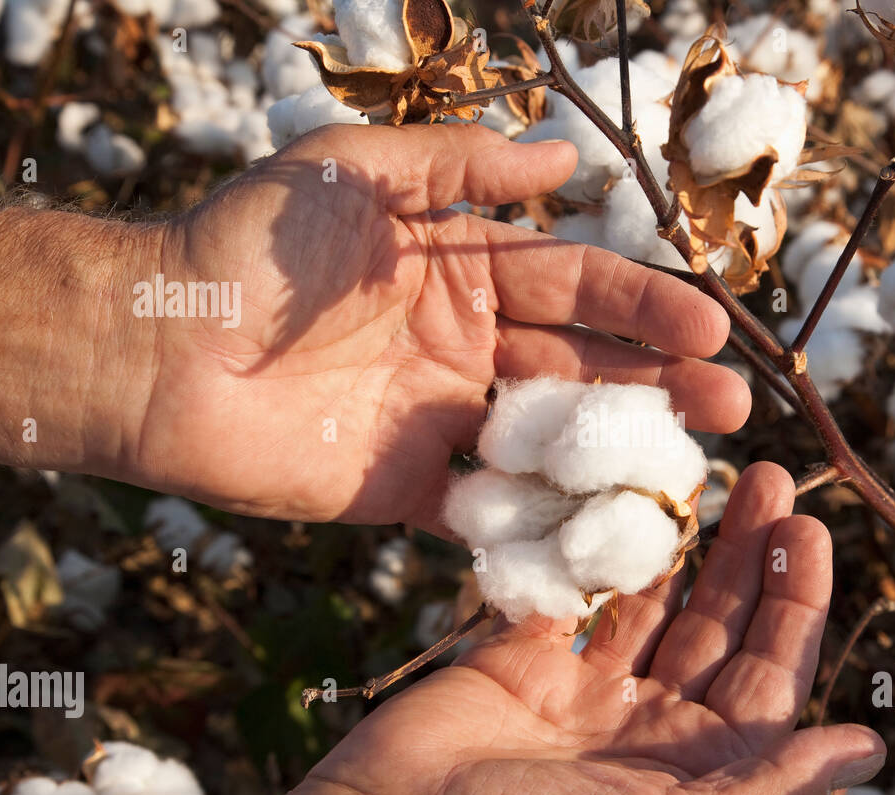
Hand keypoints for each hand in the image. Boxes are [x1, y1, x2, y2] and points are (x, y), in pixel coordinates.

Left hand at [143, 123, 748, 528]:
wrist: (161, 348)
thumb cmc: (252, 247)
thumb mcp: (358, 174)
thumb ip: (461, 167)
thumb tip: (565, 161)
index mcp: (466, 273)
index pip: (578, 287)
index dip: (645, 308)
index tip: (708, 330)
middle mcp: (471, 349)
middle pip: (586, 369)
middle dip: (662, 387)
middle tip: (733, 411)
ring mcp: (449, 424)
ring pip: (556, 443)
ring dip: (625, 457)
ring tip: (693, 473)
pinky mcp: (416, 493)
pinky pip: (497, 511)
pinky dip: (550, 522)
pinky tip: (613, 533)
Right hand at [152, 464, 884, 794]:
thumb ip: (770, 784)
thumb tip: (872, 749)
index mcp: (697, 769)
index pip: (767, 672)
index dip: (794, 600)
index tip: (807, 527)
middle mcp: (649, 729)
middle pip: (716, 625)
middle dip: (746, 553)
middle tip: (768, 477)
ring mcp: (584, 695)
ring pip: (648, 602)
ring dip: (680, 543)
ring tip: (703, 473)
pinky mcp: (520, 664)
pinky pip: (570, 596)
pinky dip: (594, 554)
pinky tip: (622, 500)